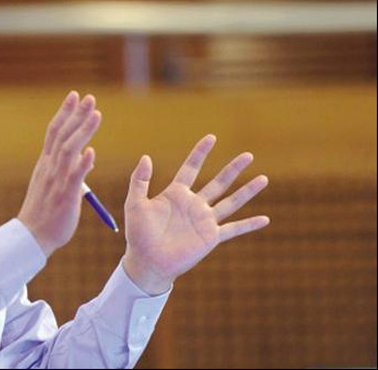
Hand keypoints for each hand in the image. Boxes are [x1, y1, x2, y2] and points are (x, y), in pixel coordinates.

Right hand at [18, 91, 100, 256]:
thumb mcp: (55, 184)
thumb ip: (70, 168)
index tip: (74, 96)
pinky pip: (74, 177)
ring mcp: (56, 180)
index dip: (65, 112)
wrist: (31, 236)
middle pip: (63, 135)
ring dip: (83, 131)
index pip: (55, 132)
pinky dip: (83, 164)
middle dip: (77, 115)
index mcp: (46, 163)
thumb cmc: (45, 212)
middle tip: (89, 98)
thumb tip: (88, 155)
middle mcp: (50, 167)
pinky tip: (92, 152)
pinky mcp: (65, 196)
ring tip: (96, 115)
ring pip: (70, 150)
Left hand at [123, 135, 269, 294]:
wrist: (147, 262)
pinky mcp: (210, 237)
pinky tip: (266, 219)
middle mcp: (194, 204)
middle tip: (248, 155)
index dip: (200, 153)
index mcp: (176, 194)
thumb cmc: (138, 234)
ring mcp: (204, 220)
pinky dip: (249, 224)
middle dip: (233, 168)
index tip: (212, 137)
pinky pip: (233, 229)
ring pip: (231, 201)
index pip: (191, 168)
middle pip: (218, 182)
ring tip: (263, 178)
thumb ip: (139, 180)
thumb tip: (146, 156)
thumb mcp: (135, 203)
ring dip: (247, 191)